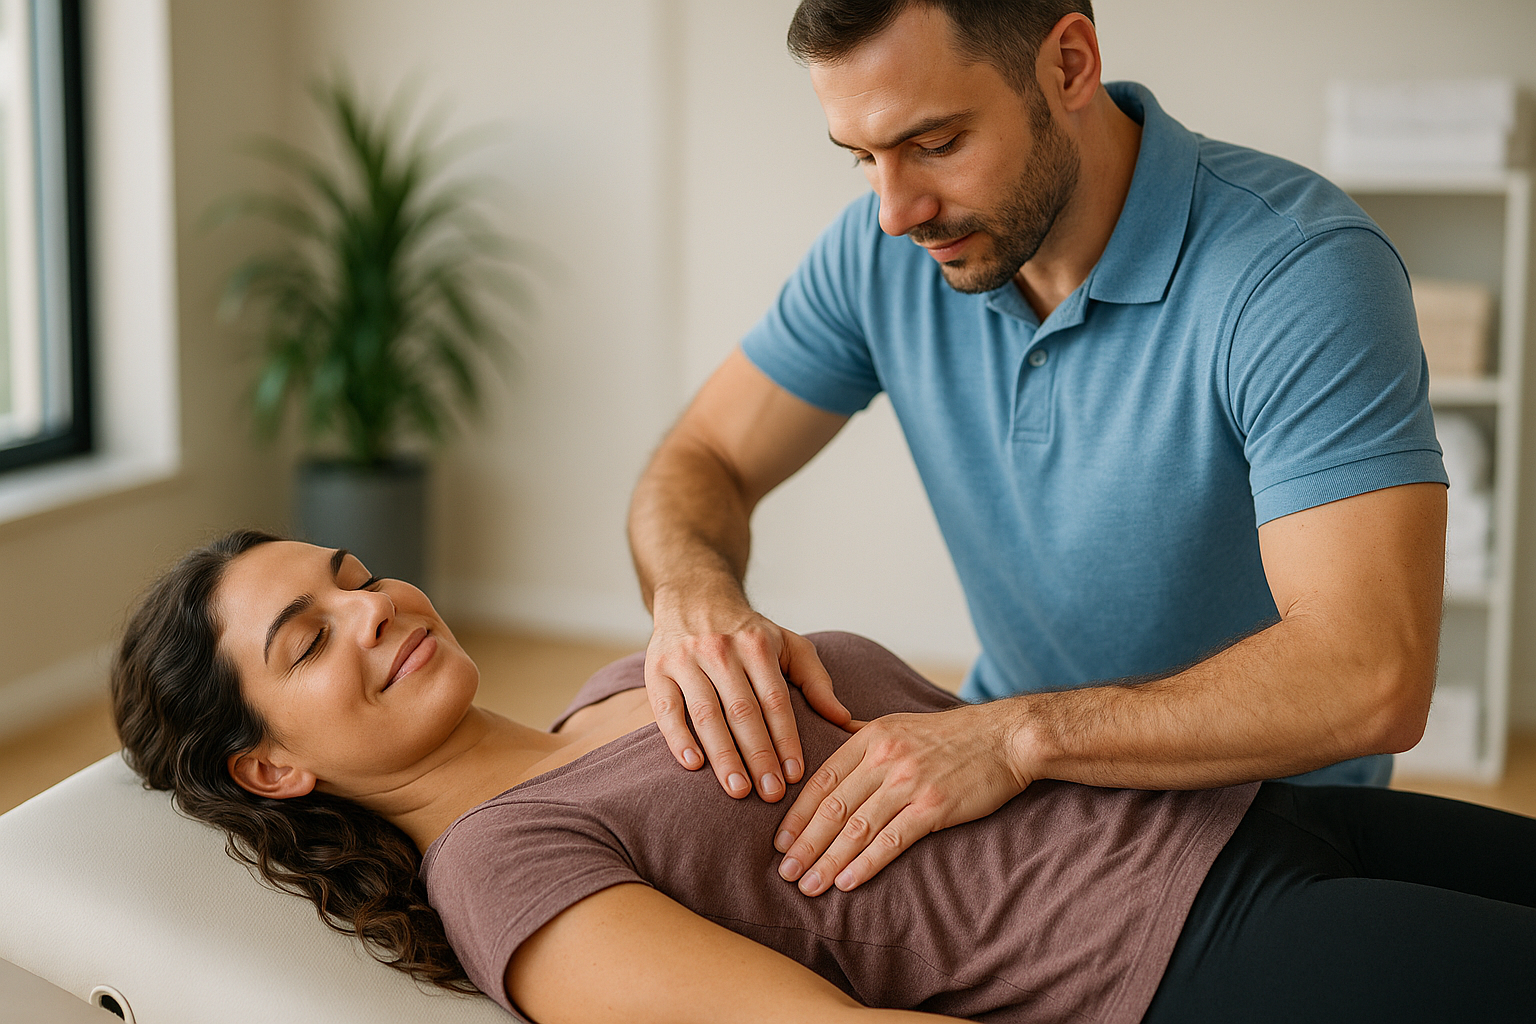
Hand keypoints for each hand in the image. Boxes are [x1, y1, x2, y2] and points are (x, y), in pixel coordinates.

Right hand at [644, 608, 852, 801]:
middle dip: (758, 756)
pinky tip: (693, 765)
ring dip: (723, 756)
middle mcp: (721, 650)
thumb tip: (844, 719)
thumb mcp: (787, 644)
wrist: (693, 595)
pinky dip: (678, 738)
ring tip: (738, 790)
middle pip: (743, 711)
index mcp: (757, 646)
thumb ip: (816, 680)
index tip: (795, 774)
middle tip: (770, 793)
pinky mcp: (657, 669)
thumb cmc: (747, 631)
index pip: (775, 701)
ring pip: (706, 714)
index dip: (786, 739)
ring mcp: (686, 659)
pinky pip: (667, 709)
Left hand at [774, 704, 1028, 894]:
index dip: (798, 814)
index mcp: (873, 737)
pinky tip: (847, 882)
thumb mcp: (902, 722)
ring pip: (856, 827)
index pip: (823, 779)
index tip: (780, 841)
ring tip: (808, 885)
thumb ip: (865, 735)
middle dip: (805, 844)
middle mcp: (885, 757)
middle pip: (833, 807)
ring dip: (828, 861)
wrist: (1008, 737)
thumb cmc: (956, 734)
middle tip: (785, 872)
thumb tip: (834, 734)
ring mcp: (910, 782)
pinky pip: (891, 840)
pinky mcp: (934, 806)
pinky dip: (865, 864)